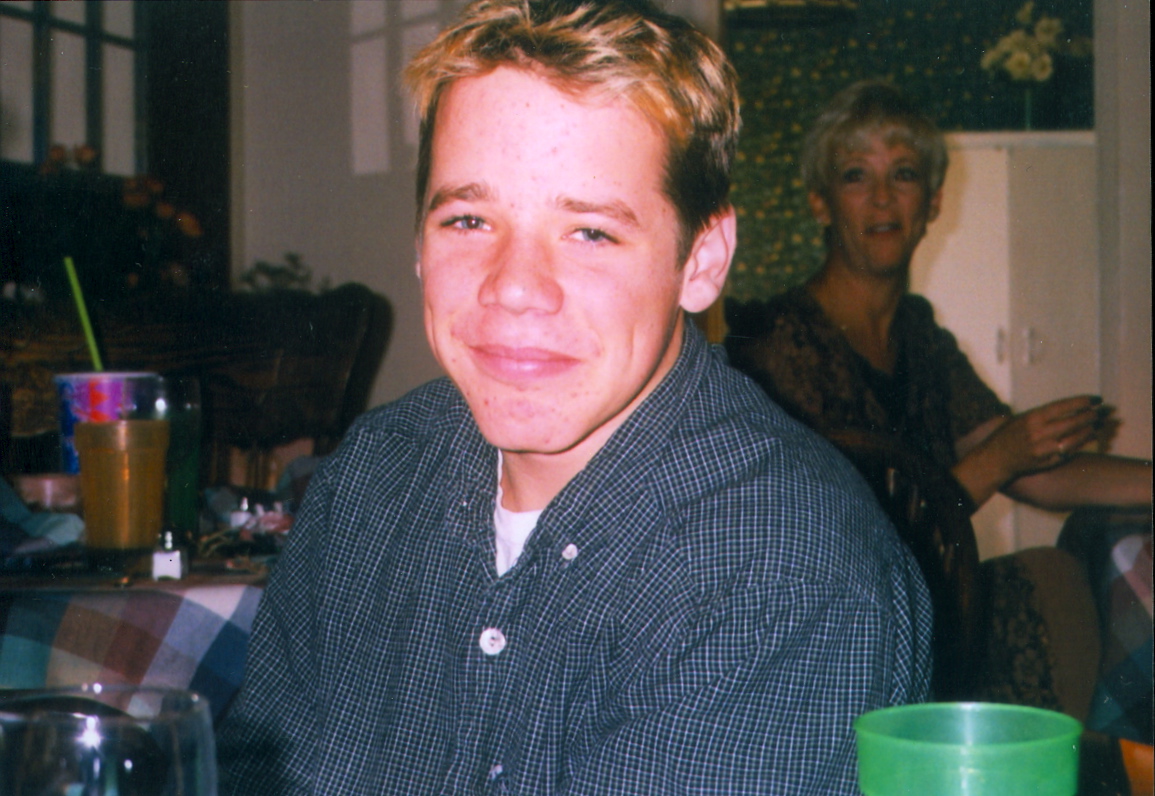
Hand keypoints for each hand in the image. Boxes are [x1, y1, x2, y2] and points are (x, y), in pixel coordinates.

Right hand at [983, 395, 1107, 479]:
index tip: (1095, 399)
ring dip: (1089, 430)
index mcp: (1032, 418)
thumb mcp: (1021, 419)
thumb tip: (1068, 408)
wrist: (995, 460)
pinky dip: (1082, 443)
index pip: (1063, 406)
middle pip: (1072, 422)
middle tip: (1100, 412)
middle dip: (1090, 415)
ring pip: (1074, 438)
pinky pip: (1070, 451)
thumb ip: (1043, 414)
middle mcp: (1039, 432)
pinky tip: (1090, 437)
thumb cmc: (1008, 436)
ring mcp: (1044, 449)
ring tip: (1097, 424)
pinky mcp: (1047, 462)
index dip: (1082, 402)